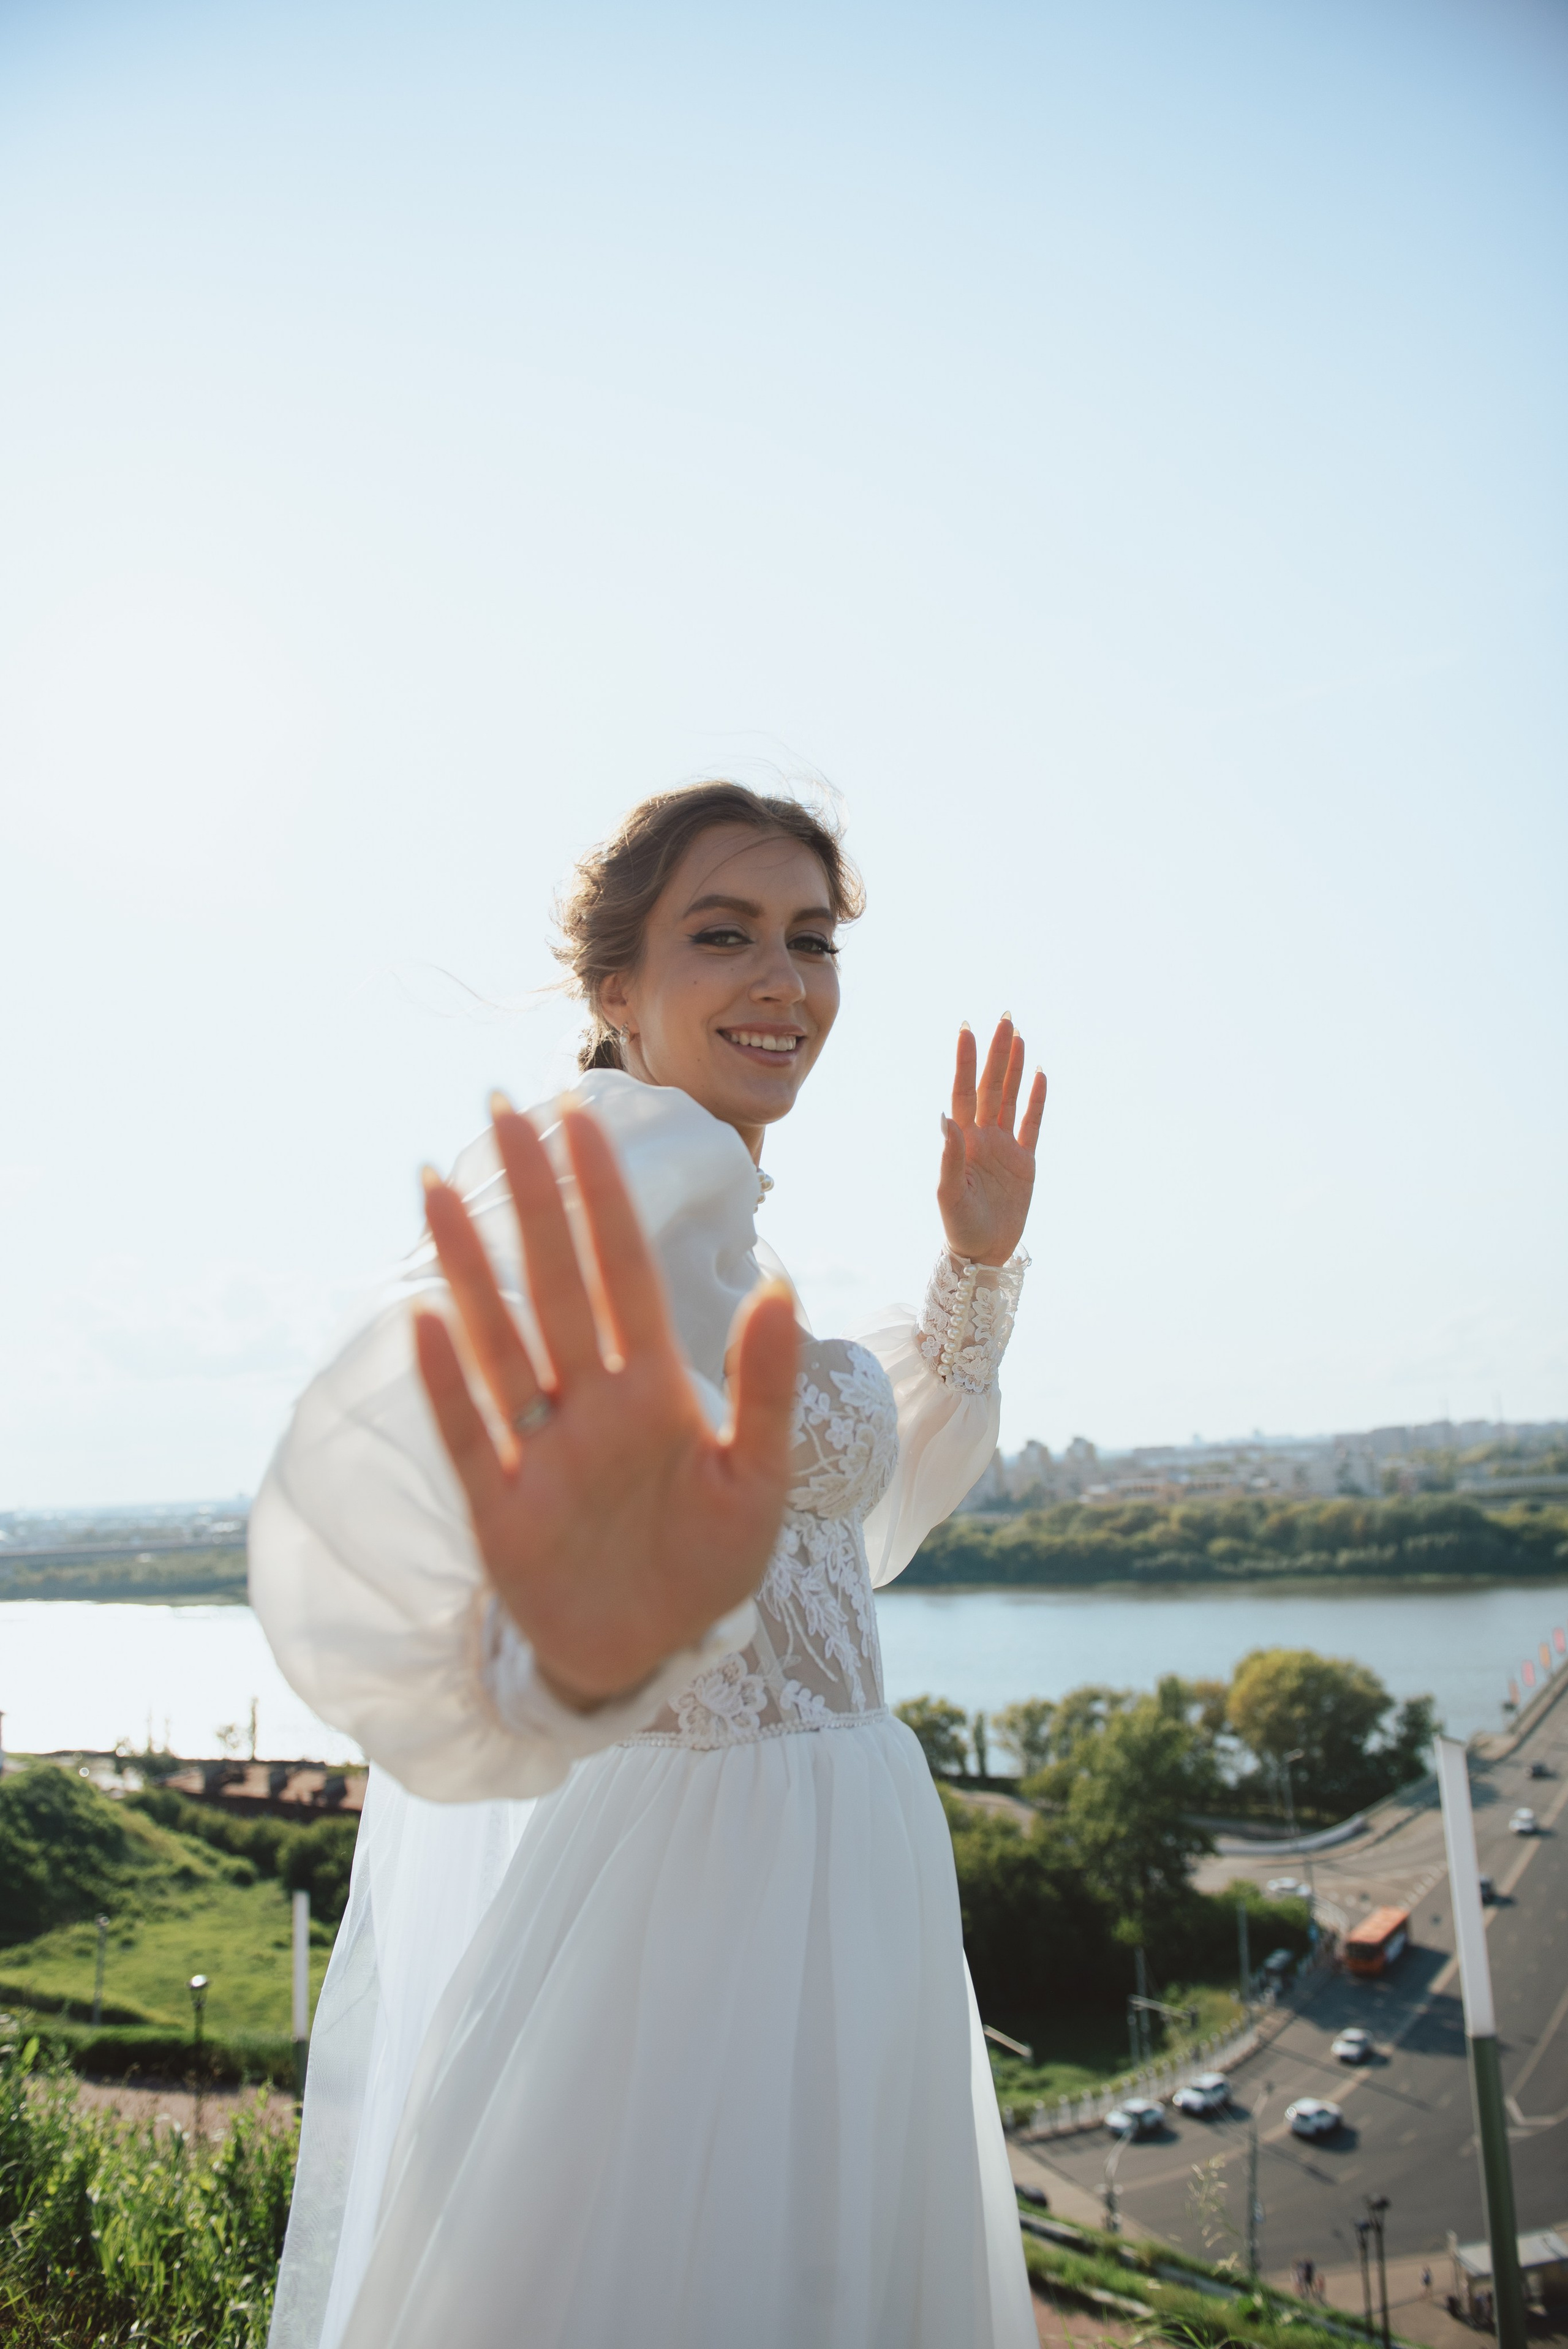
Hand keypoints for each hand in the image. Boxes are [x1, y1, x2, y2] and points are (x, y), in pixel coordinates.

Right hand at [414, 1099, 799, 1709]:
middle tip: (502, 1109)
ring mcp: (540, 1450)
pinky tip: (425, 1321)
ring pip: (499, 1342)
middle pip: (554, 1284)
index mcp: (655, 1390)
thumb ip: (766, 1389)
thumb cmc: (710, 1562)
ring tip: (436, 1188)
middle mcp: (590, 1403)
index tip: (581, 1119)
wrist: (657, 1655)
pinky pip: (469, 1435)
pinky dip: (447, 1385)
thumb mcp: (758, 1480)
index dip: (603, 1198)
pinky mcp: (501, 1510)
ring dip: (467, 1269)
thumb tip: (783, 1290)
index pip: (623, 1271)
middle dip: (532, 1201)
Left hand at [937, 1018, 1045, 1265]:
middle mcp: (983, 1137)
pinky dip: (1036, 1100)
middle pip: (990, 1086)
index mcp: (962, 1141)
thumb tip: (944, 1118)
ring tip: (1018, 1036)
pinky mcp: (1025, 1162)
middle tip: (1003, 1019)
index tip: (967, 1030)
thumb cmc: (960, 1227)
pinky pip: (1032, 1124)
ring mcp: (1004, 1147)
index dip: (965, 1061)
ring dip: (1014, 1068)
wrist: (984, 1254)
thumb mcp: (949, 1194)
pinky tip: (1039, 1075)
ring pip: (1010, 1098)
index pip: (963, 1092)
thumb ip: (948, 1156)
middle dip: (996, 1053)